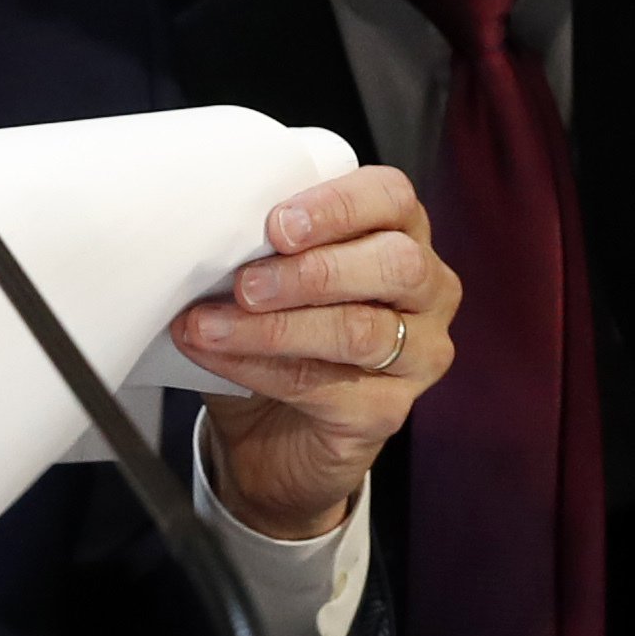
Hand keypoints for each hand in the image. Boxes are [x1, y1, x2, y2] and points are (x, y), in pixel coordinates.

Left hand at [173, 169, 460, 540]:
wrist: (271, 438)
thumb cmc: (276, 339)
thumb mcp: (269, 279)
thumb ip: (260, 251)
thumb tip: (207, 232)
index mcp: (401, 235)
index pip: (391, 197)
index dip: (337, 205)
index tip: (276, 224)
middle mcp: (427, 291)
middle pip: (395, 264)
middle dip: (313, 271)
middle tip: (245, 284)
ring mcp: (419, 355)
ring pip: (360, 331)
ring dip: (276, 326)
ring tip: (211, 325)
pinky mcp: (389, 411)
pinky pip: (326, 385)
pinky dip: (260, 368)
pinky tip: (217, 357)